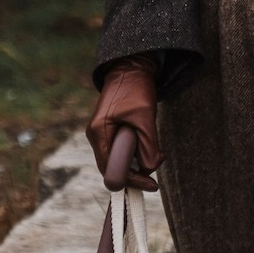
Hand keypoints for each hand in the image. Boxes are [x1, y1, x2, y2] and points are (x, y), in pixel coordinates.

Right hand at [87, 59, 160, 179]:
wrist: (132, 68)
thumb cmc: (136, 89)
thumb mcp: (145, 118)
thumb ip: (148, 146)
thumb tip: (150, 169)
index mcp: (99, 132)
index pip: (110, 170)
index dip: (131, 179)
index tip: (152, 184)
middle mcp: (96, 135)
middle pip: (112, 168)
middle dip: (136, 172)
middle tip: (157, 170)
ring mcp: (102, 133)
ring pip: (118, 160)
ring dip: (138, 161)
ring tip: (156, 153)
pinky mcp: (110, 130)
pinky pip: (121, 150)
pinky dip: (136, 153)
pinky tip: (149, 146)